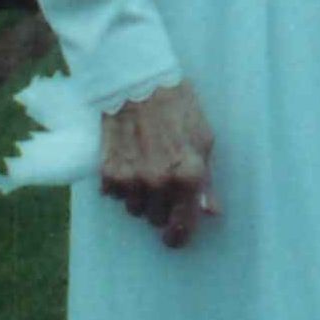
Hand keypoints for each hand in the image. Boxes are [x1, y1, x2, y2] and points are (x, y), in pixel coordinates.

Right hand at [99, 81, 218, 248]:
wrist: (138, 82)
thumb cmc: (178, 107)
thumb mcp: (203, 140)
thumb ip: (206, 181)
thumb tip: (210, 212)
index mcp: (188, 177)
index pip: (182, 226)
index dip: (179, 236)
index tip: (176, 237)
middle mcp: (159, 183)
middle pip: (155, 219)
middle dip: (160, 208)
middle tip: (162, 187)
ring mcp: (131, 179)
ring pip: (133, 210)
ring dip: (139, 197)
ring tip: (144, 171)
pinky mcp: (108, 172)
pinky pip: (114, 195)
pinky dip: (120, 186)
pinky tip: (127, 164)